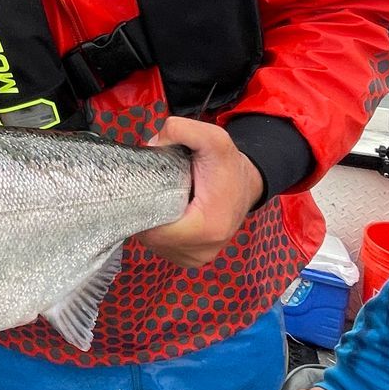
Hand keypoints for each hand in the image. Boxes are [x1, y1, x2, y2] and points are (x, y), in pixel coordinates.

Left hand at [137, 115, 263, 267]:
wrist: (247, 184)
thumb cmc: (228, 165)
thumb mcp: (211, 137)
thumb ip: (181, 130)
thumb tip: (152, 144)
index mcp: (206, 228)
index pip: (154, 229)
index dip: (141, 206)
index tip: (142, 187)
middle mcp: (201, 251)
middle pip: (150, 237)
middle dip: (143, 211)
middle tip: (149, 188)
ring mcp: (195, 259)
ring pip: (153, 244)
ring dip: (149, 222)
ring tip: (159, 198)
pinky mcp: (190, 259)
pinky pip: (161, 247)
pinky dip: (157, 230)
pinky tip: (164, 211)